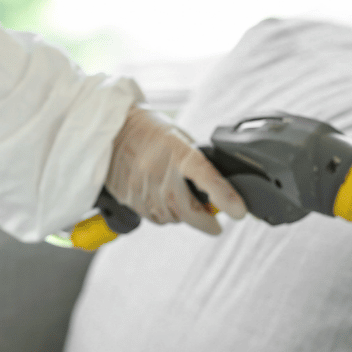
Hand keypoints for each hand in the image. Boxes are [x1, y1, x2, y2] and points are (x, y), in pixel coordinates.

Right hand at [106, 104, 246, 234]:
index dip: (225, 198)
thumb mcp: (180, 139)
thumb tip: (214, 193)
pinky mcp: (127, 195)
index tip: (238, 213)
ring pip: (169, 217)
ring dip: (180, 216)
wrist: (114, 128)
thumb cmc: (150, 131)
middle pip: (187, 210)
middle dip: (204, 221)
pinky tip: (159, 200)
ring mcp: (140, 185)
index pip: (207, 177)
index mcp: (178, 151)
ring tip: (179, 202)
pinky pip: (150, 216)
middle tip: (213, 223)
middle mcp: (158, 170)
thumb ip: (195, 164)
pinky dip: (160, 213)